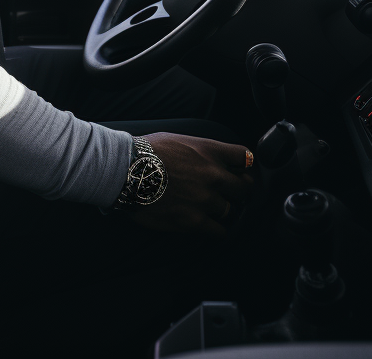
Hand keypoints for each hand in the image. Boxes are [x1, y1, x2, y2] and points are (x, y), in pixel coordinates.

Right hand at [131, 133, 253, 236]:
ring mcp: (206, 199)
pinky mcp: (195, 221)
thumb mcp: (178, 139)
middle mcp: (214, 175)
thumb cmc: (146, 152)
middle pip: (245, 188)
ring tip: (216, 211)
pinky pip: (220, 232)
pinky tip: (213, 227)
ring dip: (226, 211)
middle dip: (239, 192)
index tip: (239, 172)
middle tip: (232, 195)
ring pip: (232, 211)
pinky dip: (219, 230)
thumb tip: (208, 158)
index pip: (244, 157)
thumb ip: (200, 150)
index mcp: (209, 151)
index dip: (243, 166)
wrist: (126, 170)